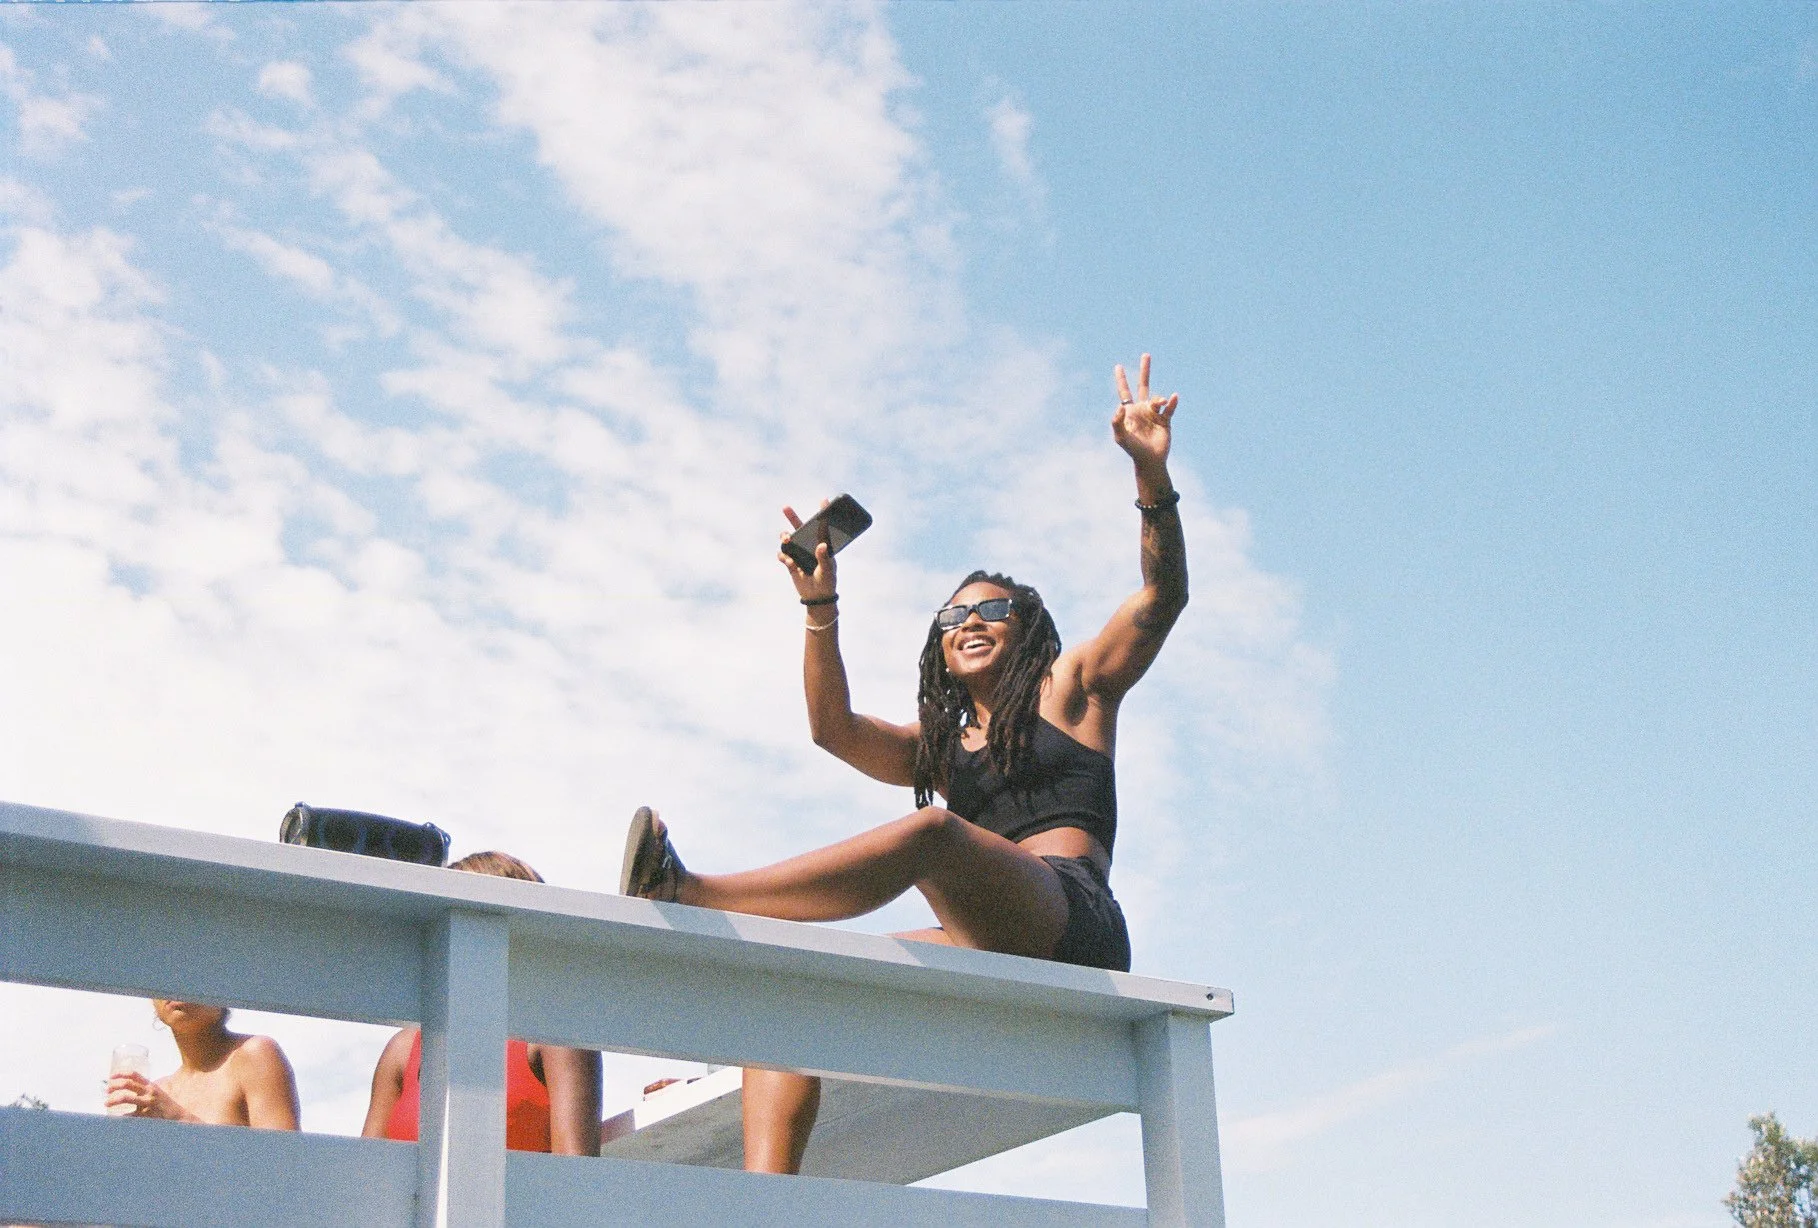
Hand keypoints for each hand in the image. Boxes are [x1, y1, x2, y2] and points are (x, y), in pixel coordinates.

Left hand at [106, 1072, 185, 1119]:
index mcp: (150, 1085)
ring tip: (106, 1103)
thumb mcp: (155, 1093)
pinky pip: (128, 1116)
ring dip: (113, 1100)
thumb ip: (143, 1090)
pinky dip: (119, 1117)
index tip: (111, 1077)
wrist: (177, 1116)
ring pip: (126, 1098)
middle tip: (107, 1090)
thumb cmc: (163, 1104)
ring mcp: (147, 1103)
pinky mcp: (146, 1115)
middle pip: (128, 1084)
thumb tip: (126, 1091)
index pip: (134, 1075)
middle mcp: (148, 1092)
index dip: (121, 1073)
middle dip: (114, 1086)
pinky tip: (114, 1118)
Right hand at [778, 500, 837, 603]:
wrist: (817, 598)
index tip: (824, 500)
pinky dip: (784, 556)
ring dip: (785, 538)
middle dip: (792, 518)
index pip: (822, 527)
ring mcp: (800, 554)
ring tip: (786, 539)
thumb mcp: (828, 570)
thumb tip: (821, 545)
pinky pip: (783, 556)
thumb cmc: (827, 582)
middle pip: (800, 529)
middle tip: (785, 507)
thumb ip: (824, 558)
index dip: (822, 513)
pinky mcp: (791, 564)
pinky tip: (788, 561)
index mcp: (822, 546)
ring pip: (789, 540)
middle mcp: (810, 547)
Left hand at [1111, 353, 1177, 470]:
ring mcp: (1154, 414)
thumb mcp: (1120, 437)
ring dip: (1158, 399)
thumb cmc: (1132, 450)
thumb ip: (1117, 422)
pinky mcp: (1165, 421)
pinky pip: (1169, 409)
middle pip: (1143, 385)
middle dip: (1144, 370)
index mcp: (1130, 412)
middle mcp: (1142, 410)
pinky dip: (1171, 403)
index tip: (1118, 366)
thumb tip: (1120, 407)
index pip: (1124, 393)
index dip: (1121, 380)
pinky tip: (1173, 398)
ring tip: (1160, 404)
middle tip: (1146, 355)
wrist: (1150, 461)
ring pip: (1157, 399)